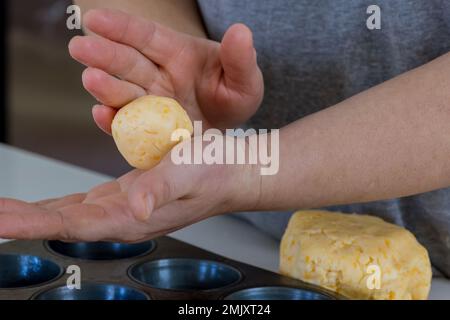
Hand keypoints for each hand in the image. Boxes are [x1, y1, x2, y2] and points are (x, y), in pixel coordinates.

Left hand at [0, 138, 258, 241]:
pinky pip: (84, 203)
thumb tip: (136, 208)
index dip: (31, 223)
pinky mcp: (128, 195)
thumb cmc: (216, 170)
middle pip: (61, 222)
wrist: (234, 171)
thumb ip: (160, 191)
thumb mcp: (189, 172)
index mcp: (133, 216)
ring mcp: (125, 208)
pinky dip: (57, 205)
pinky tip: (45, 206)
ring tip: (2, 213)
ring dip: (33, 214)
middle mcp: (124, 217)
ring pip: (69, 214)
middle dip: (20, 220)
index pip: (71, 223)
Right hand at [68, 8, 263, 133]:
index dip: (121, 28)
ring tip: (90, 80)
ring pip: (122, 92)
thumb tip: (241, 33)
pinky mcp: (146, 130)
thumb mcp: (246, 82)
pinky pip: (127, 125)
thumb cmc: (234, 97)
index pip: (146, 37)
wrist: (231, 130)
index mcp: (177, 54)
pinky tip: (102, 115)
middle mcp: (157, 76)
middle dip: (103, 54)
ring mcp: (149, 104)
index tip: (95, 18)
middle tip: (80, 48)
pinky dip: (113, 121)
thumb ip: (241, 60)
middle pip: (127, 62)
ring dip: (105, 87)